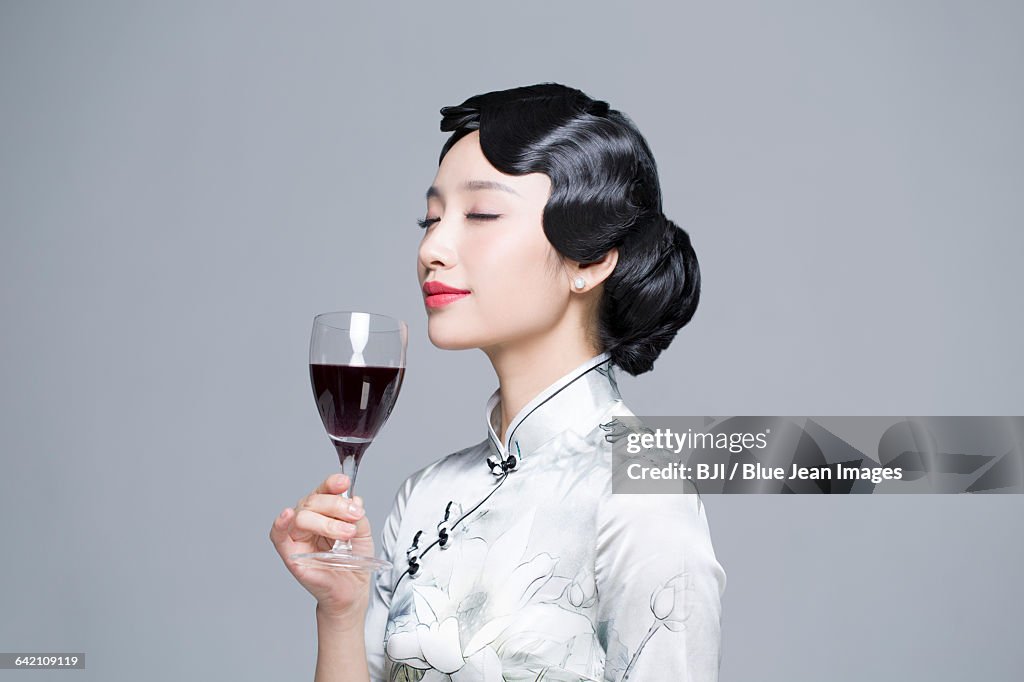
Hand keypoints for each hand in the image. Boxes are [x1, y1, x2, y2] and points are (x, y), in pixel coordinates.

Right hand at [269, 473, 373, 622]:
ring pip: (302, 515)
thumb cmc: (353, 564)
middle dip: (336, 505)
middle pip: (313, 501)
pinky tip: (287, 515)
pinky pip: (278, 535)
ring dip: (326, 521)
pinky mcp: (290, 554)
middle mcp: (308, 522)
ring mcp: (298, 537)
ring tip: (346, 533)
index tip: (343, 482)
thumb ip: (357, 516)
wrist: (350, 593)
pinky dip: (280, 523)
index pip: (323, 492)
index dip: (331, 484)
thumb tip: (353, 499)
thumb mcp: (363, 535)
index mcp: (324, 513)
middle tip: (354, 516)